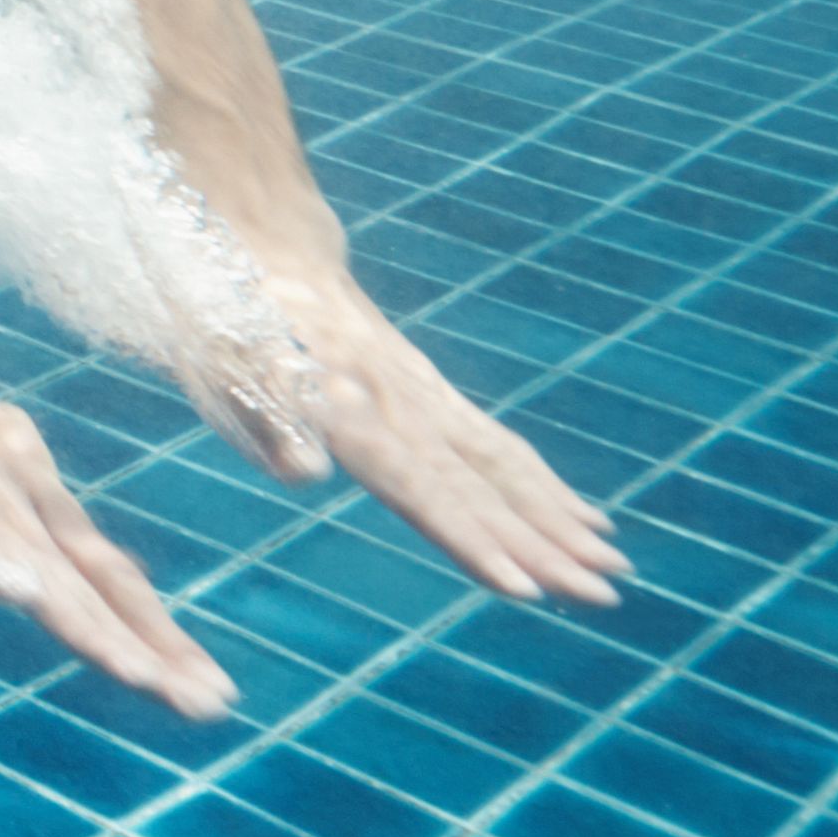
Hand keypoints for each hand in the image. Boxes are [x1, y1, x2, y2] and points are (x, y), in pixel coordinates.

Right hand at [0, 317, 234, 720]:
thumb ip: (27, 520)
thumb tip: (72, 570)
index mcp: (31, 493)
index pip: (107, 575)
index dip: (158, 633)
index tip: (211, 692)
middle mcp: (8, 497)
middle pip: (86, 584)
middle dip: (146, 647)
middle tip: (206, 703)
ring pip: (27, 568)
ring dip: (85, 624)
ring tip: (138, 676)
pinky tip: (9, 592)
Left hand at [220, 274, 631, 610]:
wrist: (266, 240)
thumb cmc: (227, 316)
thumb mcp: (224, 366)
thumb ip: (266, 423)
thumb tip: (304, 473)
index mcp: (352, 412)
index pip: (425, 491)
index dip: (474, 542)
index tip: (526, 588)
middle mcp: (404, 408)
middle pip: (483, 489)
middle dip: (545, 547)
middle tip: (605, 596)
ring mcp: (427, 398)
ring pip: (504, 468)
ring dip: (560, 521)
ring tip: (613, 565)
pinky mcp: (433, 393)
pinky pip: (498, 448)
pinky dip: (543, 486)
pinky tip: (583, 518)